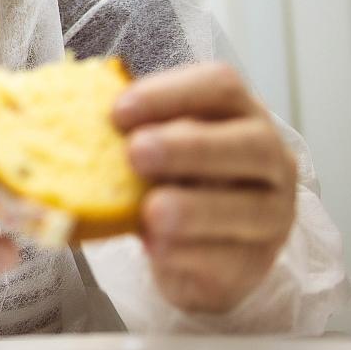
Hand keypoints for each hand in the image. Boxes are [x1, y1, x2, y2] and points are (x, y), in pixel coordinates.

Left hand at [114, 62, 296, 313]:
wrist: (195, 251)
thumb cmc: (172, 180)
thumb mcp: (156, 147)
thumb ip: (133, 132)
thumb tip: (78, 119)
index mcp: (239, 113)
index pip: (220, 86)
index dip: (171, 94)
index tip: (118, 111)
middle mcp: (270, 158)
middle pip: (248, 143)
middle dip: (190, 147)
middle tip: (136, 153)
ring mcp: (272, 214)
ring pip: (249, 208)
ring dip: (194, 208)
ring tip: (150, 211)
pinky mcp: (256, 263)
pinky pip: (230, 258)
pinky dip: (190, 253)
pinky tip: (158, 248)